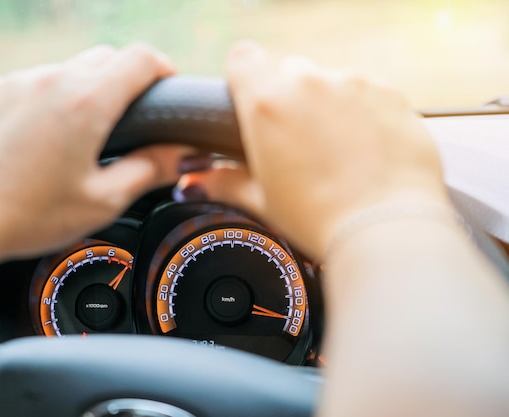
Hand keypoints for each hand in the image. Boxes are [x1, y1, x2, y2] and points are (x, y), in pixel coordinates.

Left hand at [0, 44, 189, 268]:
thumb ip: (149, 170)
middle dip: (122, 80)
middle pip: (103, 58)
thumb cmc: (28, 215)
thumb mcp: (101, 200)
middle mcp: (50, 80)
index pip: (140, 58)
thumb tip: (181, 156)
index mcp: (86, 103)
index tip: (166, 82)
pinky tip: (36, 137)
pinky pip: (27, 83)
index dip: (162, 67)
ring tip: (75, 135)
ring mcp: (14, 82)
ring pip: (64, 70)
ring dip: (80, 91)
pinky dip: (43, 100)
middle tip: (125, 118)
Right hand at [178, 41, 448, 258]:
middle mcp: (309, 83)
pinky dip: (366, 112)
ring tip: (339, 151)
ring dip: (330, 105)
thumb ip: (224, 182)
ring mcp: (354, 84)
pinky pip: (369, 92)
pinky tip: (368, 150)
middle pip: (290, 71)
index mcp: (267, 103)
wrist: (384, 230)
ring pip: (331, 81)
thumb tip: (198, 182)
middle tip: (299, 141)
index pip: (242, 58)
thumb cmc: (318, 219)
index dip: (245, 76)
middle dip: (291, 98)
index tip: (253, 97)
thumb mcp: (262, 201)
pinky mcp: (390, 94)